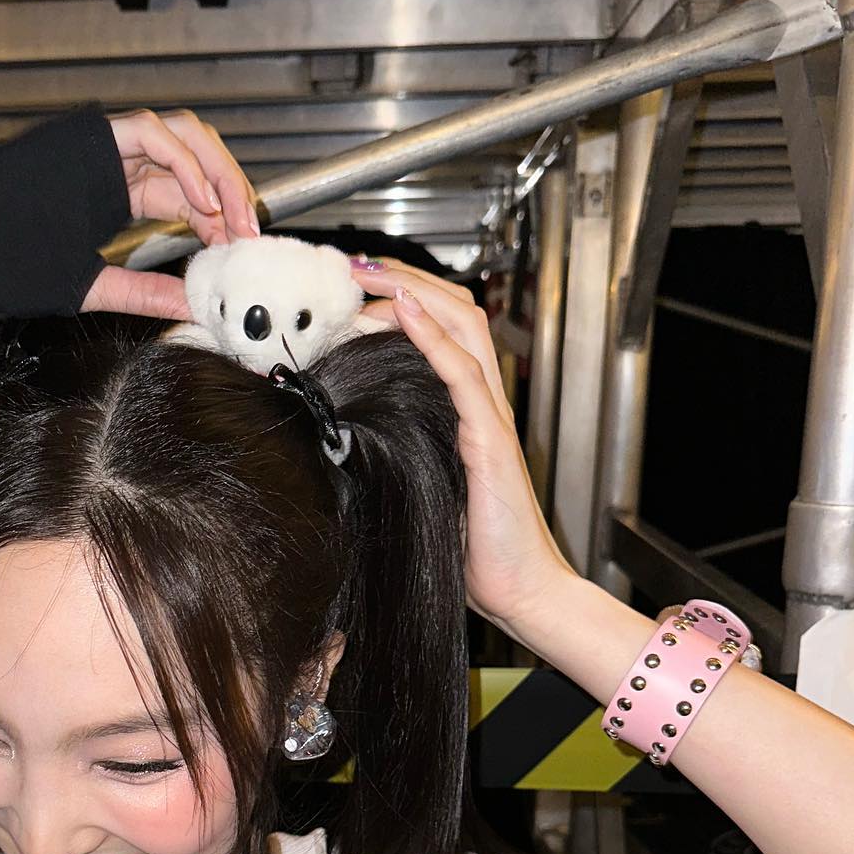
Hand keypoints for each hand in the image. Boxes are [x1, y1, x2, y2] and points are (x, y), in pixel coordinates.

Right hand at [81, 109, 260, 320]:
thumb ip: (142, 293)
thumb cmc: (9, 262)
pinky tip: (200, 201)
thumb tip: (190, 307)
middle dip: (230, 189)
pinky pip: (154, 133)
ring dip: (216, 170)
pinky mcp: (95, 133)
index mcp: (117, 189)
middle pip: (196, 155)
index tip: (237, 247)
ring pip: (183, 133)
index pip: (186, 193)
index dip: (217, 217)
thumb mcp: (93, 285)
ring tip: (231, 214)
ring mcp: (108, 142)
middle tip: (247, 232)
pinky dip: (185, 163)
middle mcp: (118, 160)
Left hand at [350, 257, 579, 636]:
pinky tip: (406, 312)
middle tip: (354, 263)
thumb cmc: (466, 547)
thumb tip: (334, 430)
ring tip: (371, 273)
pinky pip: (466, 375)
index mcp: (465, 408)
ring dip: (414, 291)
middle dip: (404, 277)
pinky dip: (435, 338)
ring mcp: (490, 417)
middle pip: (455, 309)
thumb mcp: (415, 483)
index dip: (401, 297)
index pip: (440, 328)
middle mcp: (482, 402)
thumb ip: (390, 448)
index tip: (352, 287)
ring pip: (463, 326)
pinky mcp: (491, 441)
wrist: (519, 590)